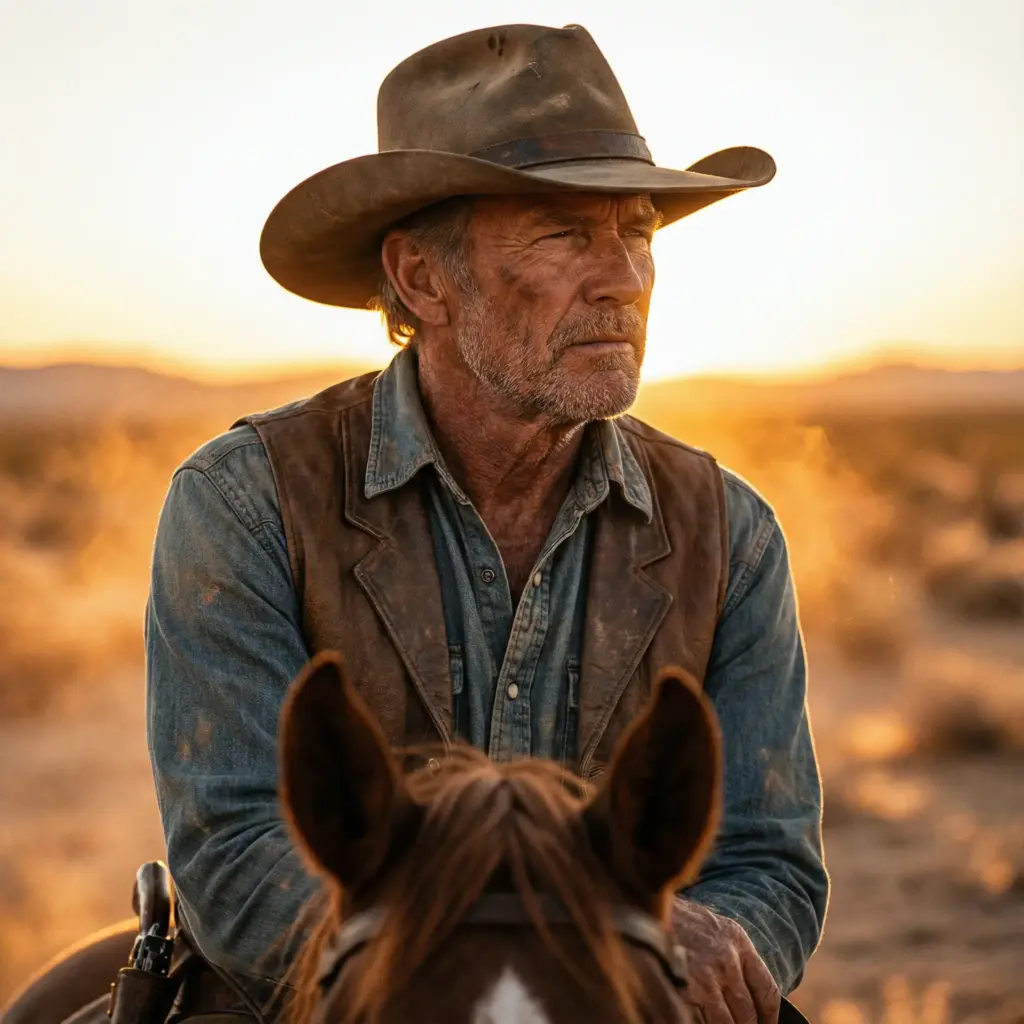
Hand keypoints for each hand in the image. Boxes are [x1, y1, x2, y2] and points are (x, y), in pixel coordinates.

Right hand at [669, 898, 780, 1023]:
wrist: (641, 905)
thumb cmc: (676, 919)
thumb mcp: (712, 926)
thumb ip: (733, 955)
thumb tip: (747, 995)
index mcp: (737, 940)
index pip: (767, 991)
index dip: (769, 1017)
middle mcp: (726, 959)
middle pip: (748, 1013)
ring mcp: (706, 977)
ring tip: (715, 1021)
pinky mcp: (685, 990)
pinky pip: (702, 1023)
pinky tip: (697, 1016)